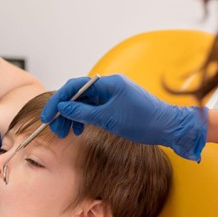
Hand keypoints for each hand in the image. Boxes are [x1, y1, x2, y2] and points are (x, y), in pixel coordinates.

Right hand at [41, 74, 207, 160]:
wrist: (169, 127)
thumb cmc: (143, 121)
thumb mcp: (108, 118)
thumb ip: (83, 113)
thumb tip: (63, 108)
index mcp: (107, 83)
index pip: (74, 87)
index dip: (58, 101)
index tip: (48, 116)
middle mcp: (108, 87)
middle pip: (76, 96)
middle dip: (63, 112)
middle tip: (56, 129)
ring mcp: (111, 96)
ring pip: (83, 104)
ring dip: (72, 118)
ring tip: (67, 133)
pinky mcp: (114, 106)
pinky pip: (92, 110)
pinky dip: (83, 120)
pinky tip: (80, 130)